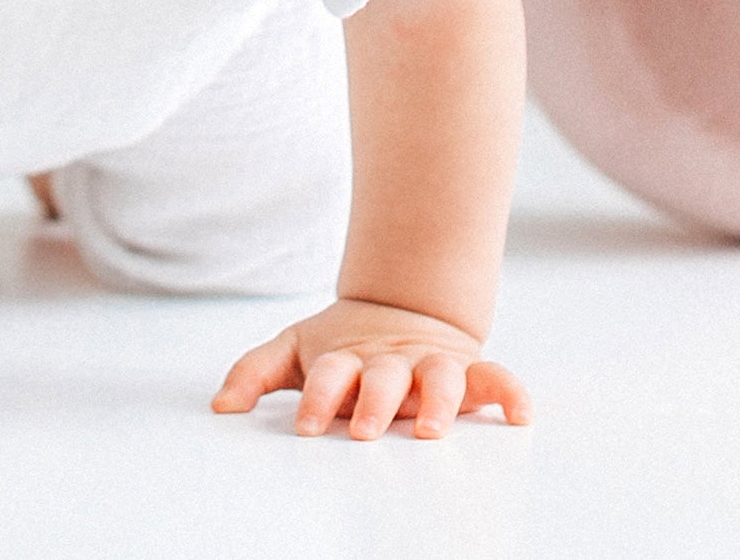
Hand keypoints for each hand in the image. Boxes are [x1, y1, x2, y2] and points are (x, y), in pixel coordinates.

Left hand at [212, 298, 529, 440]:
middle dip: (372, 404)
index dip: (316, 397)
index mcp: (346, 358)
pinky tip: (520, 415)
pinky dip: (510, 392)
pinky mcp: (466, 369)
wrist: (397, 308)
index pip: (328, 375)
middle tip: (361, 431)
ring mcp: (429, 364)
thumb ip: (254, 373)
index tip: (305, 425)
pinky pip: (495, 378)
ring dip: (436, 401)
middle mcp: (389, 362)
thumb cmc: (340, 346)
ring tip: (431, 429)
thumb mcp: (293, 350)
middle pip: (382, 378)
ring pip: (438, 377)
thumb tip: (219, 408)